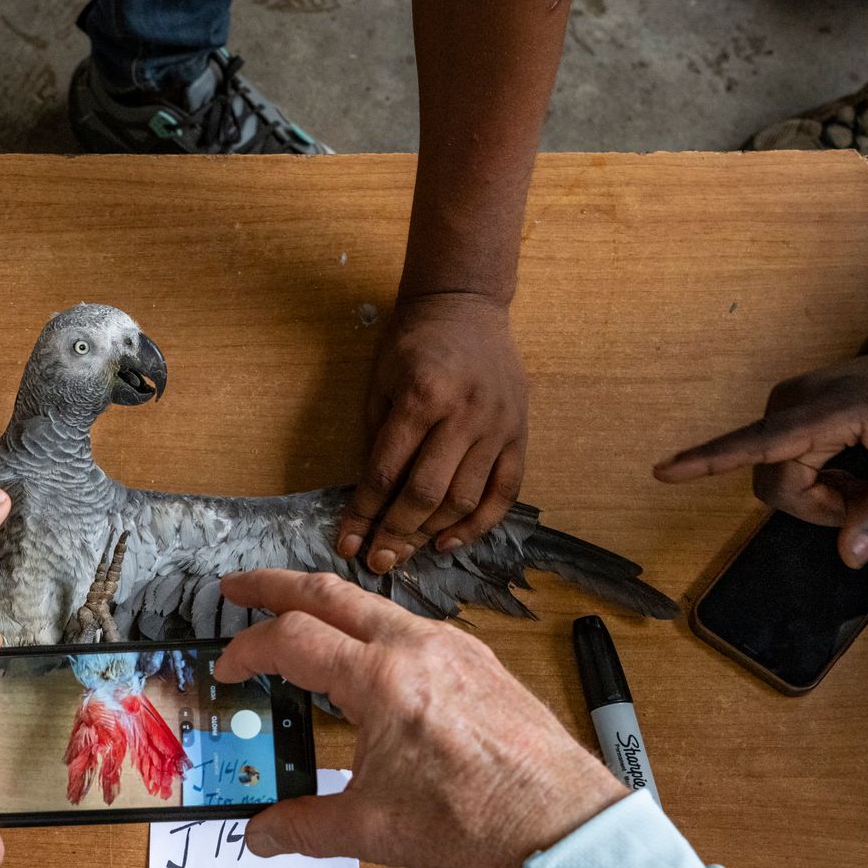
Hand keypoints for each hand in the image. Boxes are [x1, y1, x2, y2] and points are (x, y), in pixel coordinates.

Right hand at [215, 569, 626, 867]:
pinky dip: (371, 630)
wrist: (564, 825)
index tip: (226, 668)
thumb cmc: (477, 820)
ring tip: (298, 621)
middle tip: (237, 588)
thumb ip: (304, 826)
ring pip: (373, 607)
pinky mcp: (480, 663)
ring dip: (326, 606)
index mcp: (381, 679)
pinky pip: (412, 628)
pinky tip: (367, 661)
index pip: (291, 639)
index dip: (246, 649)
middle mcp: (417, 647)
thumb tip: (260, 835)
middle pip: (328, 593)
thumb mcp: (372, 829)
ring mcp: (454, 649)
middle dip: (273, 585)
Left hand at [337, 293, 527, 574]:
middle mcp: (465, 414)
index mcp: (422, 396)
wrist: (464, 305)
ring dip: (432, 534)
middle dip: (396, 534)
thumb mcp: (381, 383)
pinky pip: (505, 492)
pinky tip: (449, 541)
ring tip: (406, 553)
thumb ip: (378, 441)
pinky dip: (479, 524)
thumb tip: (369, 504)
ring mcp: (498, 425)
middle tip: (377, 561)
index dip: (364, 514)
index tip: (347, 543)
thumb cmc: (412, 344)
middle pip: (427, 493)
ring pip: (466, 499)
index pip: (387, 471)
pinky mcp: (520, 433)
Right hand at [653, 348, 867, 568]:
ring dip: (820, 494)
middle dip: (822, 506)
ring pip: (778, 480)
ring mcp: (784, 406)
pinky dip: (815, 479)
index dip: (710, 461)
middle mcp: (792, 403)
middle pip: (777, 484)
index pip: (760, 442)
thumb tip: (849, 556)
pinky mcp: (784, 414)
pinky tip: (849, 464)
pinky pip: (782, 466)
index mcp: (829, 409)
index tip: (663, 471)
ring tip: (864, 473)